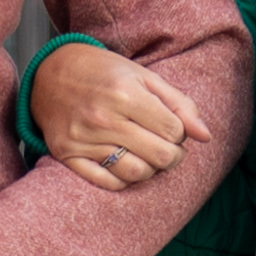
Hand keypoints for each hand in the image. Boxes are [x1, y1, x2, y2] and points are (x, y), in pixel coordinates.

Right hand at [31, 40, 197, 192]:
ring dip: (150, 168)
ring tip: (146, 154)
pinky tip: (124, 161)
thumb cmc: (104, 73)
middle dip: (173, 155)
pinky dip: (123, 178)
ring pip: (137, 173)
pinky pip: (107, 182)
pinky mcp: (67, 154)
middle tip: (167, 147)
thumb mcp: (144, 77)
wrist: (50, 72)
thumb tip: (205, 136)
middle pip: (161, 156)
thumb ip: (179, 103)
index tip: (171, 128)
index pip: (174, 131)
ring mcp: (83, 139)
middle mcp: (103, 118)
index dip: (180, 133)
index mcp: (125, 93)